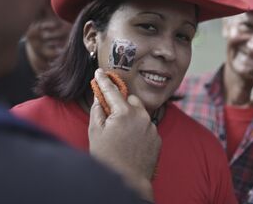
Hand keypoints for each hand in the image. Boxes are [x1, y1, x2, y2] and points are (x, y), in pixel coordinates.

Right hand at [88, 69, 160, 201]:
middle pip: (130, 100)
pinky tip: (131, 144)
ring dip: (131, 117)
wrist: (129, 181)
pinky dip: (139, 130)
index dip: (103, 80)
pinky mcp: (157, 138)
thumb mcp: (95, 132)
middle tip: (112, 117)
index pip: (111, 90)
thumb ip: (97, 111)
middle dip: (122, 104)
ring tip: (121, 135)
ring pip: (140, 113)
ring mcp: (151, 127)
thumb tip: (99, 98)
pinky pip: (147, 127)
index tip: (99, 71)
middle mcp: (141, 116)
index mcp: (124, 112)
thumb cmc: (108, 158)